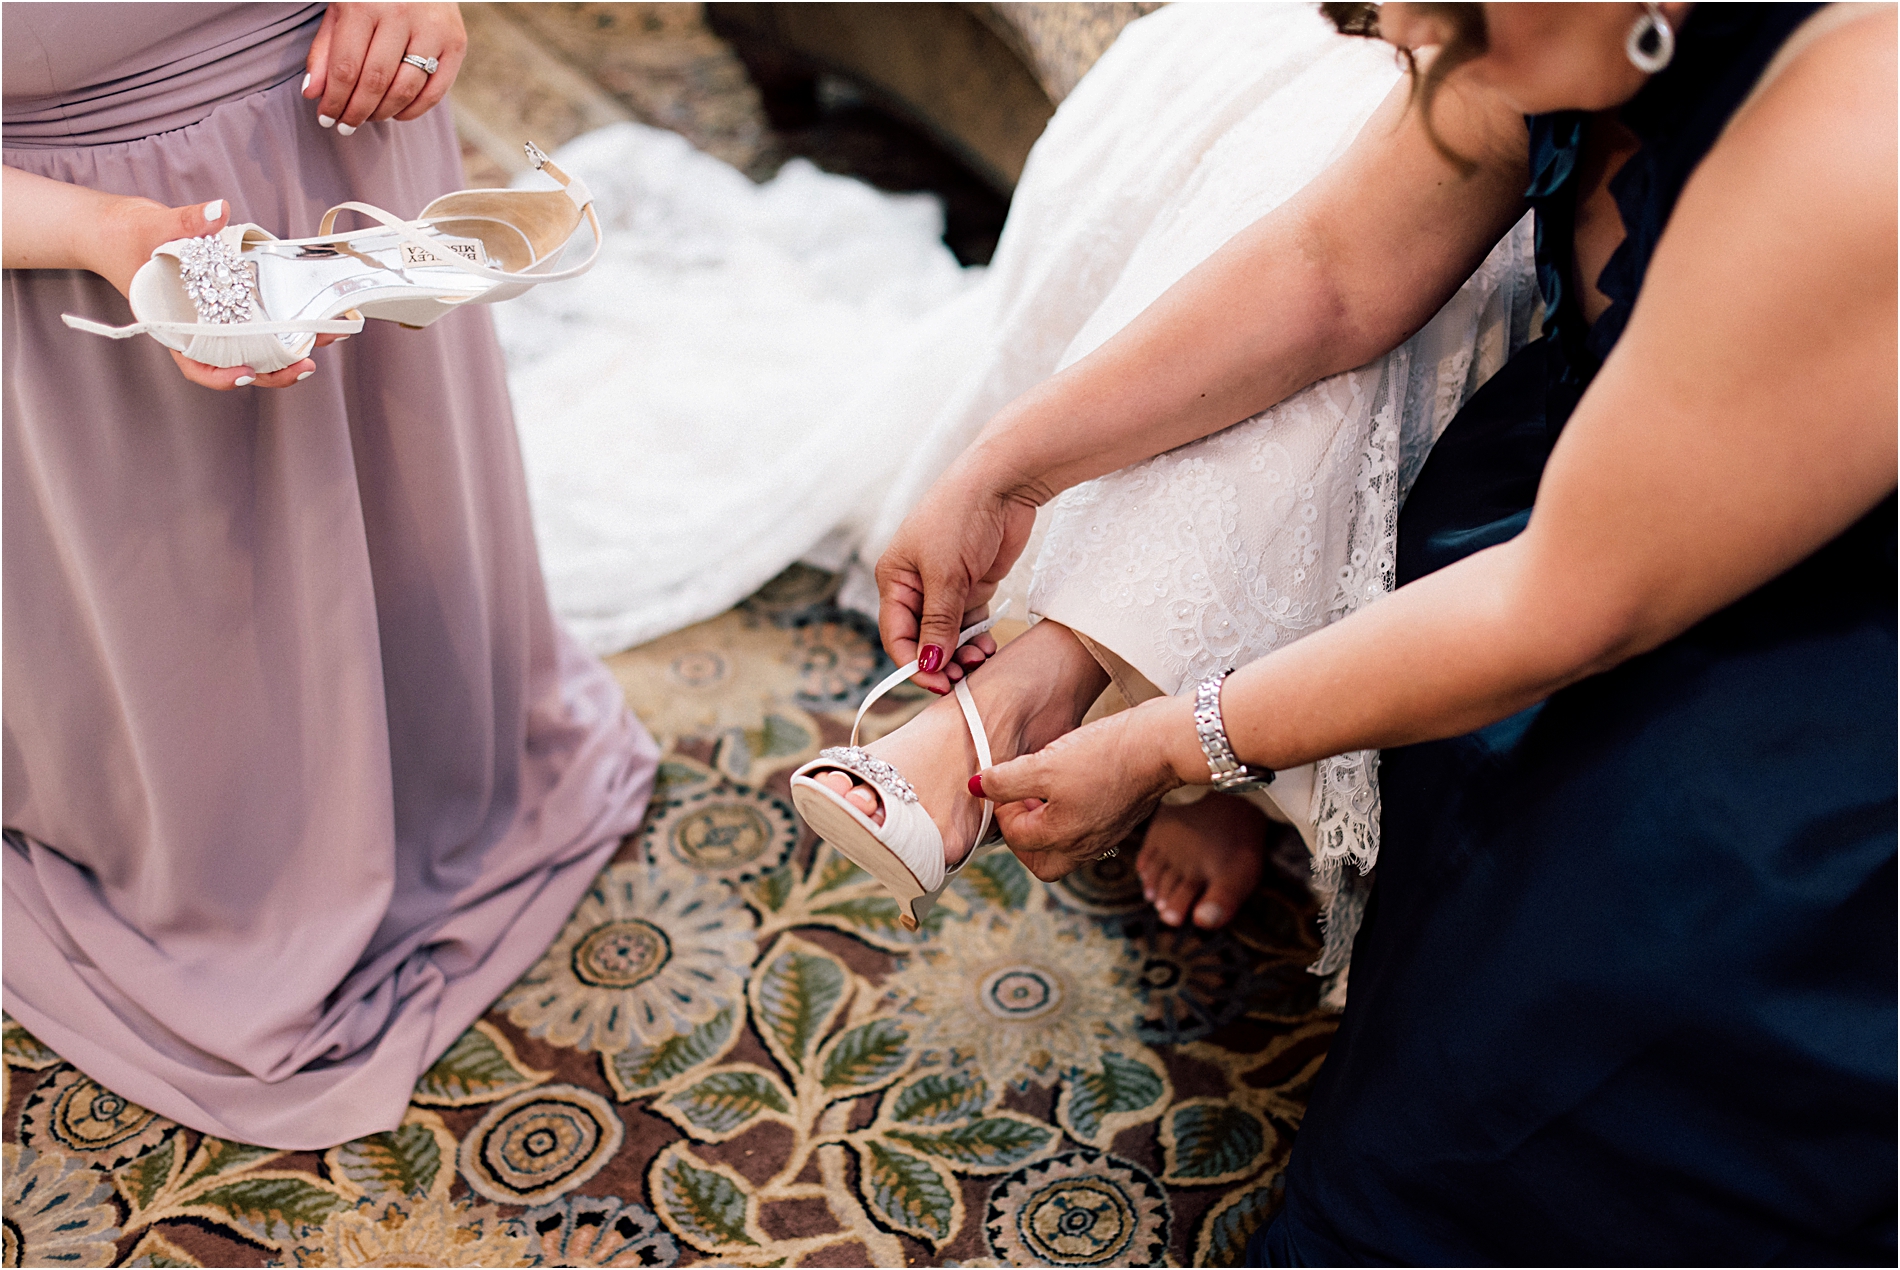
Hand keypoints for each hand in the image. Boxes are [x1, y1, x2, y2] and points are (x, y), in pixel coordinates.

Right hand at [96, 196, 328, 390]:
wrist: (117, 229)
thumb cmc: (125, 235)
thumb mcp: (152, 226)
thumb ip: (185, 221)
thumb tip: (217, 211)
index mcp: (171, 324)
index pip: (195, 364)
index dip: (221, 377)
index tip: (248, 373)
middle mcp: (195, 328)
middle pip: (236, 362)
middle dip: (273, 369)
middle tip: (306, 364)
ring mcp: (214, 317)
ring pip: (253, 346)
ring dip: (287, 350)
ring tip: (321, 341)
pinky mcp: (229, 301)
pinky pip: (258, 319)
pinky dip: (283, 321)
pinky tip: (310, 318)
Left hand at [306, 3, 465, 131]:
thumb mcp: (341, 9)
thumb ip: (325, 50)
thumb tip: (312, 93)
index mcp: (363, 4)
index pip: (346, 68)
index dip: (335, 100)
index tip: (326, 118)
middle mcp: (400, 14)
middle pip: (376, 82)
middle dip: (357, 111)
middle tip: (346, 125)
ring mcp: (432, 28)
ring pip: (405, 89)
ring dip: (384, 113)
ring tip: (369, 117)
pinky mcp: (456, 41)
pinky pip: (435, 91)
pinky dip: (414, 110)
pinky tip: (397, 113)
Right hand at [875, 464, 1035, 693]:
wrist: (1002, 482)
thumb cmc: (961, 517)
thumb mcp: (946, 575)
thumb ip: (939, 623)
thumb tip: (929, 664)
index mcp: (894, 579)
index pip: (897, 635)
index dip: (914, 664)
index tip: (938, 684)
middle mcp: (915, 585)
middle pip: (922, 639)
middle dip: (940, 662)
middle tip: (963, 678)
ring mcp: (946, 586)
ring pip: (948, 635)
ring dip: (962, 653)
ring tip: (981, 661)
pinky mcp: (973, 585)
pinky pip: (971, 623)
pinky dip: (977, 639)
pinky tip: (989, 649)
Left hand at [976, 694, 1204, 880]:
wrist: (1161, 745)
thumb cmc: (1105, 754)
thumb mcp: (1045, 764)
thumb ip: (1006, 780)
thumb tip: (977, 787)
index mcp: (1061, 837)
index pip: (1015, 836)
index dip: (1003, 807)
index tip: (1004, 782)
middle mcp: (1083, 846)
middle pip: (1041, 863)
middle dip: (1023, 838)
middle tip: (1020, 805)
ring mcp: (1104, 838)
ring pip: (1064, 851)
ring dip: (1047, 828)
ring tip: (1045, 793)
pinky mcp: (1119, 823)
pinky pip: (1086, 834)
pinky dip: (1070, 820)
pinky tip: (1072, 788)